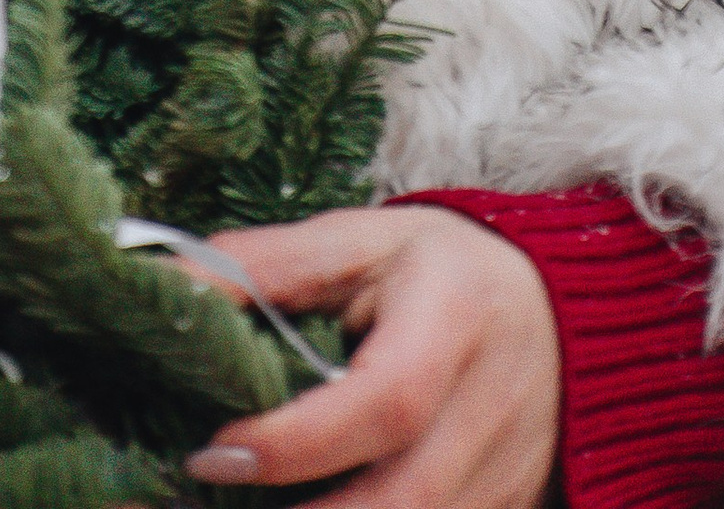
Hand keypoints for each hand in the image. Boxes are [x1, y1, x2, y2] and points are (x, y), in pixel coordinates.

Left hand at [180, 204, 560, 508]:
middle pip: (405, 503)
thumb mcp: (357, 241)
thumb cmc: (439, 269)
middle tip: (206, 501)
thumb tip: (164, 281)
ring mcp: (506, 477)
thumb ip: (263, 266)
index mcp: (454, 317)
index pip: (385, 403)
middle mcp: (491, 409)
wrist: (559, 312)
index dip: (296, 442)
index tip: (213, 452)